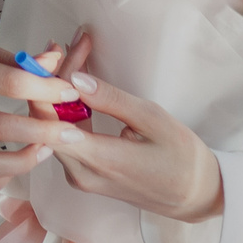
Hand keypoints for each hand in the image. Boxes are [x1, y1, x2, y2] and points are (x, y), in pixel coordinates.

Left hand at [25, 34, 222, 224]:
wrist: (196, 197)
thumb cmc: (181, 157)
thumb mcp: (152, 119)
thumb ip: (111, 100)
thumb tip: (75, 79)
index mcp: (97, 160)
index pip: (49, 117)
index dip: (46, 79)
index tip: (59, 48)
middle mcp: (79, 173)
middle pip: (46, 121)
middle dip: (50, 79)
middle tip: (60, 45)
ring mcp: (80, 177)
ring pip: (52, 129)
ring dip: (56, 92)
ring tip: (69, 56)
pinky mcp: (84, 175)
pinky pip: (64, 139)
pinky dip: (66, 109)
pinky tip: (74, 85)